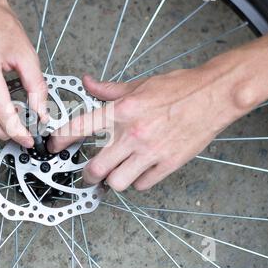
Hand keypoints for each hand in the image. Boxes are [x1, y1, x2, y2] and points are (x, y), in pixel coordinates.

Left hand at [48, 70, 245, 191]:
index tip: (54, 146)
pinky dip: (137, 182)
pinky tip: (139, 171)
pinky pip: (142, 185)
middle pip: (96, 168)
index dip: (61, 139)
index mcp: (121, 112)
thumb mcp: (138, 84)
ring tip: (116, 173)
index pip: (80, 128)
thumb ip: (108, 89)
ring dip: (113, 181)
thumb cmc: (178, 88)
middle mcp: (132, 134)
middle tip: (88, 172)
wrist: (213, 95)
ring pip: (117, 183)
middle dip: (87, 175)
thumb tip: (87, 83)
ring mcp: (151, 152)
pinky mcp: (168, 164)